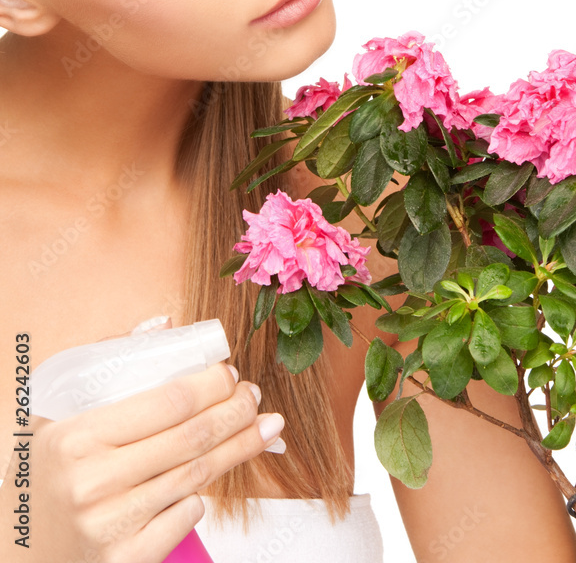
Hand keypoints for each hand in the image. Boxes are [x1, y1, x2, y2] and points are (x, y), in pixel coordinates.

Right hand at [1, 317, 284, 561]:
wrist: (19, 549)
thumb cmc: (47, 470)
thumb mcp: (57, 412)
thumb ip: (108, 362)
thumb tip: (166, 325)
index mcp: (77, 437)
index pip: (169, 401)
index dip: (210, 385)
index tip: (230, 374)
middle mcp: (93, 482)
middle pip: (191, 438)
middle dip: (235, 413)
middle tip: (255, 398)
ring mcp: (110, 526)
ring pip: (195, 477)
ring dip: (238, 449)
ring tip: (264, 429)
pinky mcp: (124, 560)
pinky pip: (185, 518)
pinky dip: (201, 495)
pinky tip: (210, 480)